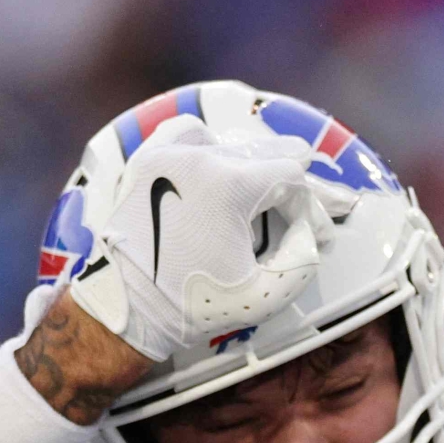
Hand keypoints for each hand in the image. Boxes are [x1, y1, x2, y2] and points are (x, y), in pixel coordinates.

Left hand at [64, 118, 355, 361]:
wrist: (130, 310)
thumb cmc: (197, 305)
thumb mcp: (267, 295)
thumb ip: (303, 256)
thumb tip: (308, 227)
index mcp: (229, 185)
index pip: (291, 175)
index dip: (311, 206)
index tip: (313, 234)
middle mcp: (198, 156)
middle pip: (265, 153)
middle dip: (288, 187)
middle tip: (300, 215)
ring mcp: (167, 154)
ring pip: (230, 142)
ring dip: (254, 167)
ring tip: (265, 195)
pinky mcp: (146, 161)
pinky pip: (186, 132)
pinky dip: (209, 146)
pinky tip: (218, 167)